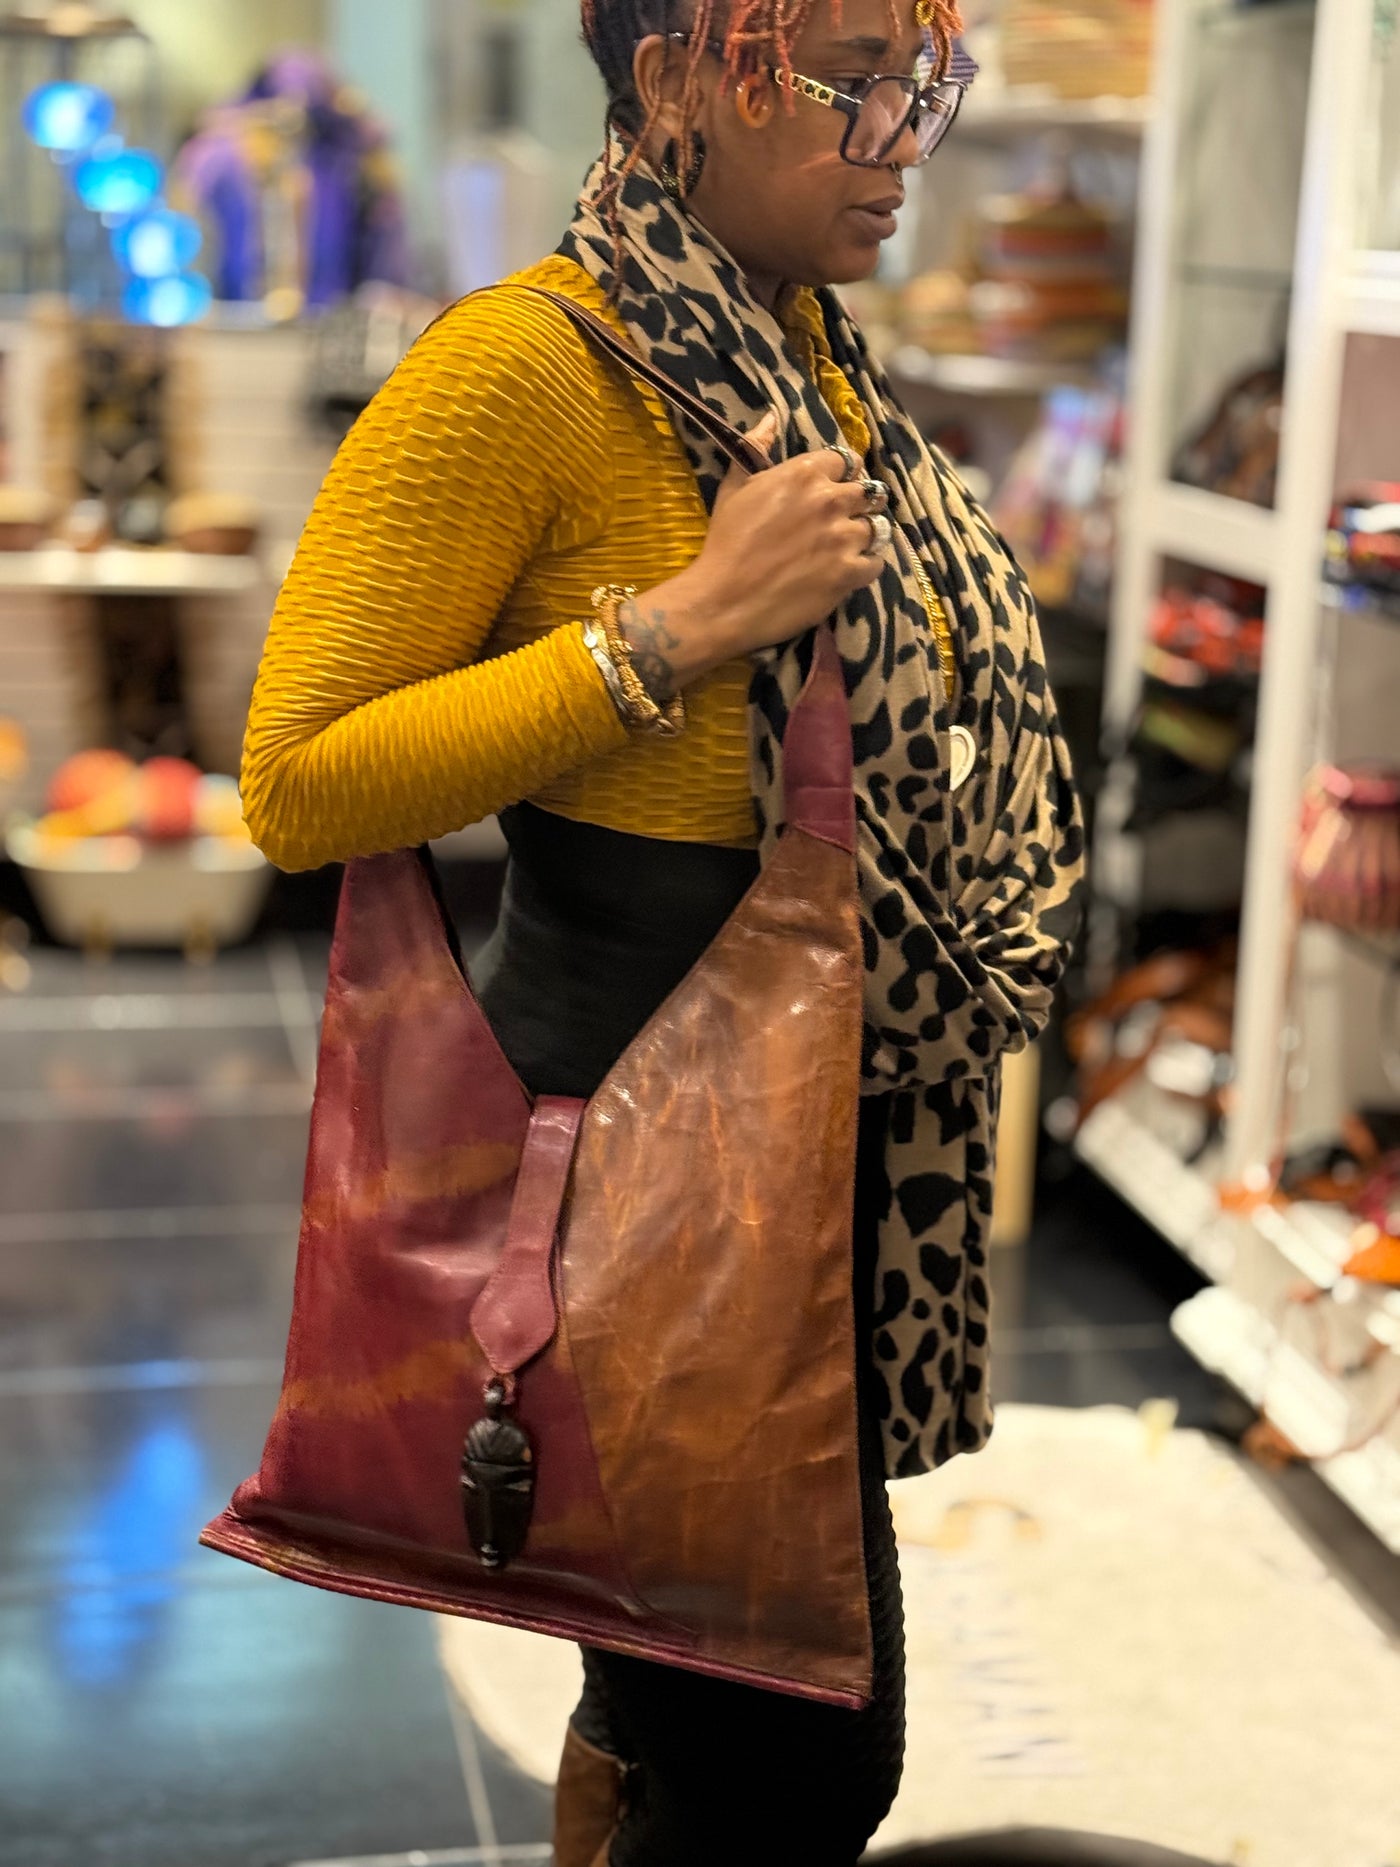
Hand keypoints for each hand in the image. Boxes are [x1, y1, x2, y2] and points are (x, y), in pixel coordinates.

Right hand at [618, 413, 884, 699]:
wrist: (723, 600)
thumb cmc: (726, 542)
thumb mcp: (734, 486)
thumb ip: (757, 446)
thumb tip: (772, 414)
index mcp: (805, 473)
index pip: (845, 460)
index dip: (840, 475)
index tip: (831, 489)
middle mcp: (831, 499)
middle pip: (868, 492)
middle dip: (858, 504)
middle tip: (840, 521)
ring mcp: (844, 538)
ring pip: (876, 528)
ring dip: (864, 536)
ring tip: (845, 548)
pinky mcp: (850, 574)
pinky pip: (876, 563)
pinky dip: (865, 567)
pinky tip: (847, 571)